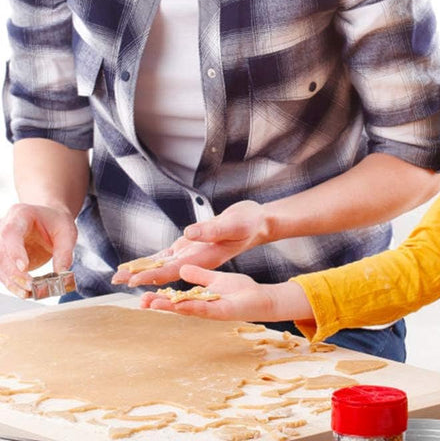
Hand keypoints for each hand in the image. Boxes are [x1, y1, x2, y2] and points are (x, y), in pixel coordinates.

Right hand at [0, 203, 76, 297]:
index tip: (24, 267)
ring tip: (29, 293)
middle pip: (1, 253)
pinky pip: (3, 273)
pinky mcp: (3, 257)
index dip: (15, 251)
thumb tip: (61, 274)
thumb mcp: (67, 232)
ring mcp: (0, 243)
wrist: (49, 219)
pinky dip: (13, 284)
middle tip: (31, 286)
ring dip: (12, 283)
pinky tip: (25, 293)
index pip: (10, 233)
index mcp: (20, 214)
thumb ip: (65, 252)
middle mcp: (4, 227)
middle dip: (15, 273)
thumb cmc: (57, 222)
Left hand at [112, 200, 267, 287]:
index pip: (174, 270)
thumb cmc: (249, 223)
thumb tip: (188, 233)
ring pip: (163, 264)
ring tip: (119, 275)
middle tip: (116, 280)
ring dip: (142, 269)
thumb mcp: (233, 224)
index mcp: (205, 258)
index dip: (154, 276)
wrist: (257, 223)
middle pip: (164, 272)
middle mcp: (196, 260)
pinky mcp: (191, 246)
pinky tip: (139, 262)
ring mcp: (193, 254)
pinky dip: (153, 259)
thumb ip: (212, 230)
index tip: (135, 281)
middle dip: (141, 276)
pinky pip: (169, 255)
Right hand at [140, 264, 285, 321]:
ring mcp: (212, 310)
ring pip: (188, 309)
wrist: (261, 297)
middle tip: (140, 302)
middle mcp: (203, 306)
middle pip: (177, 305)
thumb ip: (200, 276)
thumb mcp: (216, 279)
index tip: (142, 293)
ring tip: (153, 304)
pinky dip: (193, 306)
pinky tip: (181, 305)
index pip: (176, 297)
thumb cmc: (240, 290)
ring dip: (171, 307)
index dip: (160, 296)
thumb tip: (182, 269)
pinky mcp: (223, 311)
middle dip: (159, 304)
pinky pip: (206, 308)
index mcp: (200, 297)